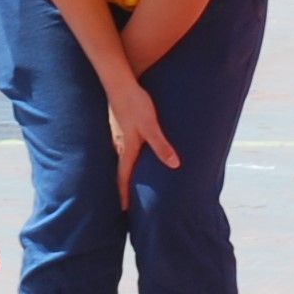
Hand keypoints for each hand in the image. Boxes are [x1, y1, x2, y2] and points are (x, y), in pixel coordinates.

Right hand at [106, 73, 177, 200]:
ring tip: (130, 183)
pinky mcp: (122, 126)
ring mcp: (119, 135)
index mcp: (126, 148)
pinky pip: (124, 147)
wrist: (120, 83)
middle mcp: (120, 144)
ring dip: (125, 172)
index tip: (124, 209)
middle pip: (120, 170)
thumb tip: (174, 165)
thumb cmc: (135, 104)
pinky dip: (127, 158)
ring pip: (121, 159)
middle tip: (126, 202)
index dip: (123, 194)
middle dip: (122, 187)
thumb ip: (161, 146)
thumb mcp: (151, 126)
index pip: (122, 177)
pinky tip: (134, 155)